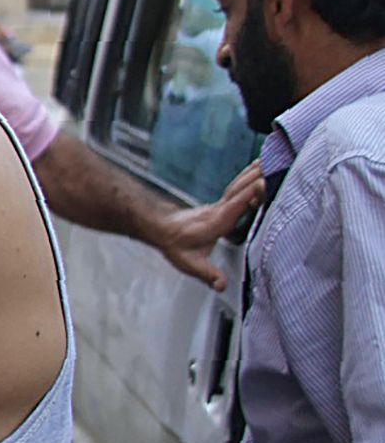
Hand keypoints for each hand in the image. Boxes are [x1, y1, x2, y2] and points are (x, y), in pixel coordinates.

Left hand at [154, 161, 266, 290]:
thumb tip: (221, 286)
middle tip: (282, 161)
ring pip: (241, 183)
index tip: (268, 182)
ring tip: (275, 156)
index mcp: (218, 220)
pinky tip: (259, 169)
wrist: (160, 229)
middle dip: (262, 175)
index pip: (238, 202)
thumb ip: (208, 275)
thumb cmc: (176, 245)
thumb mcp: (191, 264)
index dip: (252, 192)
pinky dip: (251, 176)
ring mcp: (221, 204)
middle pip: (243, 187)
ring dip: (257, 170)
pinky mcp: (222, 204)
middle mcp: (221, 208)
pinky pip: (240, 186)